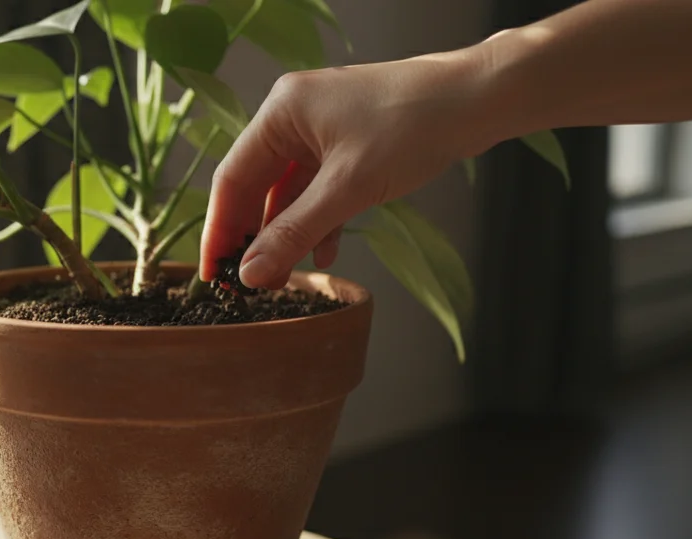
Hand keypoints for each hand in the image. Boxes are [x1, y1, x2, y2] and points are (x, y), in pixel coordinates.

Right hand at [200, 50, 496, 288]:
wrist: (477, 100)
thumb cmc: (413, 126)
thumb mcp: (347, 189)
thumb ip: (294, 232)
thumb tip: (250, 272)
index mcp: (281, 112)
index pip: (231, 178)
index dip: (220, 230)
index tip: (213, 274)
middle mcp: (292, 115)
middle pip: (256, 185)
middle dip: (255, 236)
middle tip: (249, 283)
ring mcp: (320, 127)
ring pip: (287, 191)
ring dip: (287, 232)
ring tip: (285, 275)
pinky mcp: (345, 141)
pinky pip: (316, 187)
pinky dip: (317, 219)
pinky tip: (324, 250)